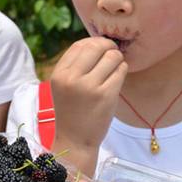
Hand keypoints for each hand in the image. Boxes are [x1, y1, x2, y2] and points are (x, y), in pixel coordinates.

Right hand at [50, 37, 126, 152]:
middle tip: (113, 52)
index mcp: (59, 74)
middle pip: (96, 47)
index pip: (79, 45)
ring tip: (115, 67)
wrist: (74, 140)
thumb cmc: (72, 110)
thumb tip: (98, 43)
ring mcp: (89, 87)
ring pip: (112, 57)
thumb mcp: (63, 86)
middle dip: (108, 46)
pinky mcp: (106, 96)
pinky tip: (118, 77)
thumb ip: (75, 66)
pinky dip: (122, 70)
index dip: (94, 42)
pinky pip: (120, 71)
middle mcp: (72, 78)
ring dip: (117, 58)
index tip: (102, 47)